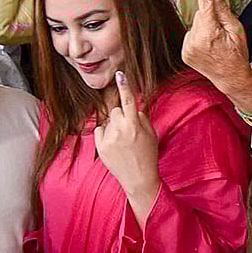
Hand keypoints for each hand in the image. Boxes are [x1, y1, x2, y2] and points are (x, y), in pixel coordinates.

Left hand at [93, 71, 159, 192]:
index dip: (124, 86)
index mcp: (134, 126)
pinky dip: (106, 134)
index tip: (119, 74)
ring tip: (123, 141)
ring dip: (114, 126)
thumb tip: (133, 106)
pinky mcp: (100, 147)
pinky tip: (114, 145)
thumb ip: (141, 118)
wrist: (139, 178)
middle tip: (129, 131)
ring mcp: (109, 139)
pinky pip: (100, 130)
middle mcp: (120, 130)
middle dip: (122, 116)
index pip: (129, 101)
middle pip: (116, 110)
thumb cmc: (148, 155)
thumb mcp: (151, 134)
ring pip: (109, 121)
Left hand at [182, 0, 250, 92]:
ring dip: (204, 26)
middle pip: (200, 14)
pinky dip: (199, 35)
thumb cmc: (237, 54)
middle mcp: (195, 40)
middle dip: (211, 16)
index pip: (205, 4)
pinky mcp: (184, 52)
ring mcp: (187, 47)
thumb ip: (224, 11)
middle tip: (222, 30)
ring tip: (215, 41)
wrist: (230, 78)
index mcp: (209, 33)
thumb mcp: (236, 30)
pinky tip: (208, 45)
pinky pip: (191, 34)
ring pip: (195, 23)